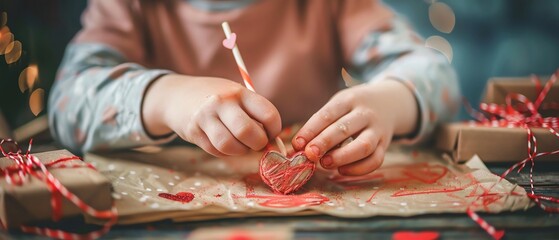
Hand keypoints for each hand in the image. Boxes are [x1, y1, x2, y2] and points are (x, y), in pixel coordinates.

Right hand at [142, 74, 281, 156]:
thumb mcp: (236, 96)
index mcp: (240, 92)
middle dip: (257, 144)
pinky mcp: (194, 132)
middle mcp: (222, 102)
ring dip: (240, 151)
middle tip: (256, 143)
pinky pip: (216, 151)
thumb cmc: (217, 99)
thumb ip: (253, 114)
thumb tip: (272, 144)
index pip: (268, 114)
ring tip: (239, 144)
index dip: (274, 130)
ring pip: (230, 146)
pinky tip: (223, 142)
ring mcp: (206, 117)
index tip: (270, 133)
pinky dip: (224, 152)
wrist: (177, 95)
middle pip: (248, 132)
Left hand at [292, 80, 417, 175]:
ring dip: (343, 157)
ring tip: (324, 164)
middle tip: (309, 155)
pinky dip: (358, 169)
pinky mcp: (385, 145)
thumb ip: (321, 124)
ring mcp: (378, 130)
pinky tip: (341, 171)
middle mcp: (365, 114)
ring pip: (364, 146)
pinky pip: (376, 160)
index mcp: (349, 100)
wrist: (390, 102)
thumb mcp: (338, 105)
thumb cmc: (353, 107)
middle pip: (345, 128)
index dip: (310, 130)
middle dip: (324, 142)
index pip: (328, 114)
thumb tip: (299, 147)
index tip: (297, 144)